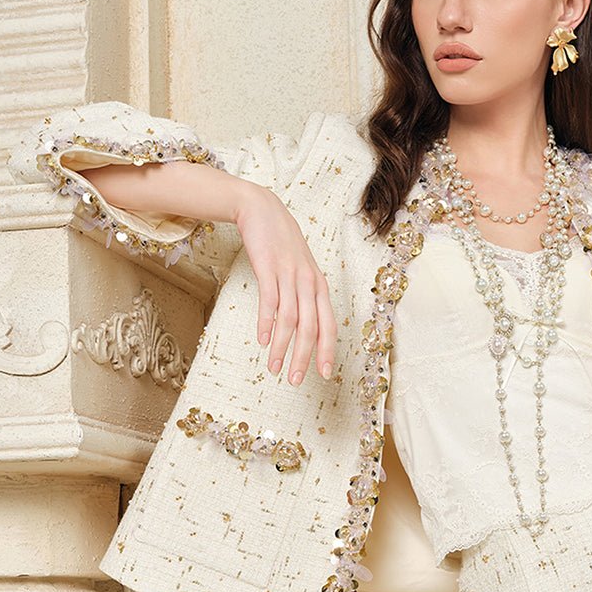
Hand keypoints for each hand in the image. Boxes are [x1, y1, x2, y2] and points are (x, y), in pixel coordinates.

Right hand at [232, 182, 337, 383]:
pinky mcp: (269, 268)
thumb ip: (304, 298)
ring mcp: (289, 275)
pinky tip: (262, 340)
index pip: (329, 325)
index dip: (327, 352)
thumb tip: (302, 330)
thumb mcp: (301, 271)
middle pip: (311, 328)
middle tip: (296, 380)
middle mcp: (309, 282)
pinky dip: (267, 323)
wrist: (263, 210)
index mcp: (319, 286)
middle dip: (304, 358)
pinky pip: (270, 301)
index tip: (323, 375)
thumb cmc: (282, 245)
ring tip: (274, 368)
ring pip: (291, 320)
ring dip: (282, 348)